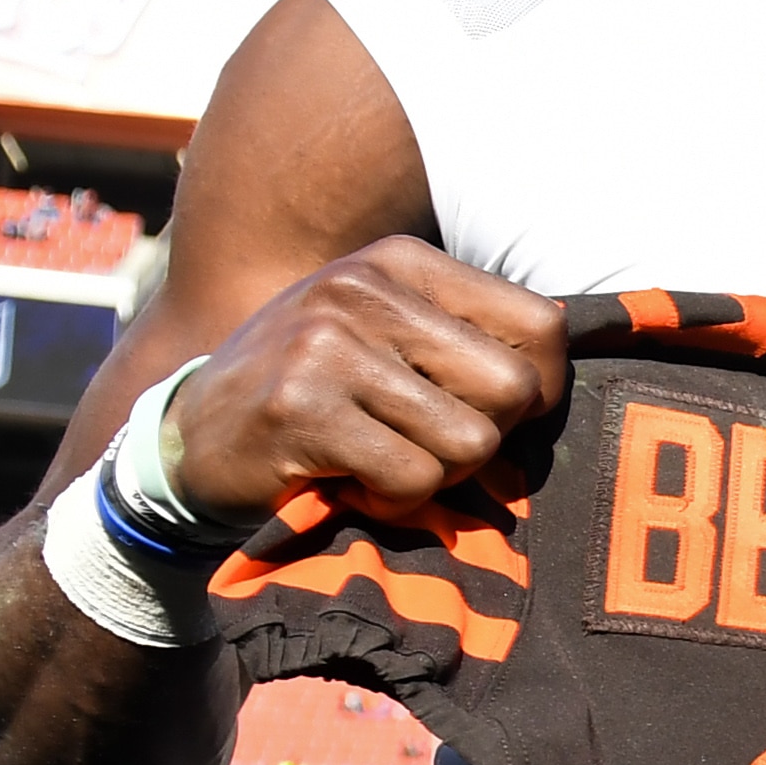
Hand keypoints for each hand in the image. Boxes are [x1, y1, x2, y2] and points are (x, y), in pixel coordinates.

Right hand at [160, 239, 568, 516]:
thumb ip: (470, 337)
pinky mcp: (302, 410)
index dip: (539, 391)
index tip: (490, 413)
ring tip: (380, 460)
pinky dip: (394, 504)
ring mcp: (328, 345)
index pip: (542, 326)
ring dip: (437, 477)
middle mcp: (364, 287)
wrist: (190, 438)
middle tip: (429, 447)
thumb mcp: (388, 334)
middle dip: (488, 439)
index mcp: (400, 260)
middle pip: (515, 389)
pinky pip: (414, 482)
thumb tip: (576, 352)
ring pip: (471, 445)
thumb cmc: (314, 391)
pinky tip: (349, 483)